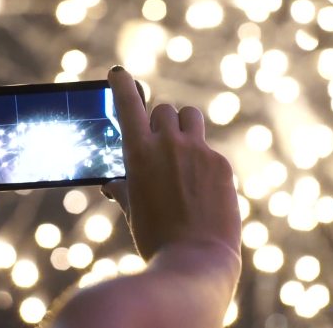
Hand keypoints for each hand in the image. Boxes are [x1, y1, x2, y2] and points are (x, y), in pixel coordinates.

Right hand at [101, 66, 240, 263]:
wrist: (196, 260)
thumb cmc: (156, 239)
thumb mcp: (133, 212)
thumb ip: (123, 189)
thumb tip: (112, 183)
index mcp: (138, 153)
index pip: (127, 104)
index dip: (122, 85)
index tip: (119, 73)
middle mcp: (168, 144)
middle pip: (164, 110)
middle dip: (160, 123)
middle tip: (161, 143)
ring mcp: (198, 151)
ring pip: (191, 116)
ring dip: (184, 126)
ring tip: (184, 151)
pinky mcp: (221, 163)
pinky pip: (209, 149)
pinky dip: (203, 161)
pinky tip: (204, 189)